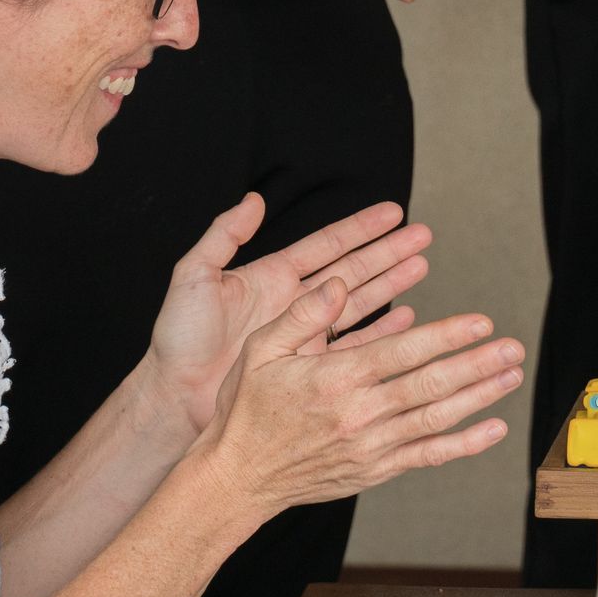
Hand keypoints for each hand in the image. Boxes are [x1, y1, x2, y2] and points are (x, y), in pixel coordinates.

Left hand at [143, 194, 435, 441]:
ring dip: (391, 285)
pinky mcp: (306, 367)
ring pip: (359, 303)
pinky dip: (380, 333)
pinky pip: (352, 346)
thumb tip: (253, 200)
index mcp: (271, 276)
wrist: (174, 396)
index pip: (326, 245)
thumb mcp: (193, 277)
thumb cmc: (178, 339)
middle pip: (352, 270)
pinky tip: (404, 320)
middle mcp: (293, 302)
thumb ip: (222, 236)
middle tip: (423, 236)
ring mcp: (303, 334)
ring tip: (422, 268)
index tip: (392, 213)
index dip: (360, 228)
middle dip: (388, 252)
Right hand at [198, 280, 525, 516]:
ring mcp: (371, 446)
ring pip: (437, 419)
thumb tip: (339, 284)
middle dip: (476, 365)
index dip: (446, 336)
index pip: (403, 353)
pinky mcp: (375, 470)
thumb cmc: (247, 410)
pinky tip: (494, 429)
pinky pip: (428, 456)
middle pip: (430, 385)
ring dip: (480, 397)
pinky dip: (464, 444)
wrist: (236, 477)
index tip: (480, 323)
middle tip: (512, 348)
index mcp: (335, 378)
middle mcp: (359, 413)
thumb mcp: (261, 351)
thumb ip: (304, 315)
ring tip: (511, 376)